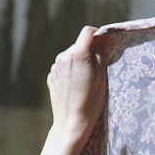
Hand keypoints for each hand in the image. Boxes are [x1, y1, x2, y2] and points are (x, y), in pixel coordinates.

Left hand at [47, 25, 107, 149]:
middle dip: (88, 52)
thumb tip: (100, 42)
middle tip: (97, 71)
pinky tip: (76, 88)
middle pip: (79, 45)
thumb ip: (100, 55)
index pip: (88, 32)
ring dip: (79, 63)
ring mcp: (55, 67)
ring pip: (71, 57)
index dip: (97, 35)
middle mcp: (63, 57)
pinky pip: (64, 68)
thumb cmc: (91, 102)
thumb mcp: (102, 78)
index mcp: (77, 54)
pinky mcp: (51, 77)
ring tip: (85, 82)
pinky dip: (71, 72)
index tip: (103, 44)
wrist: (71, 123)